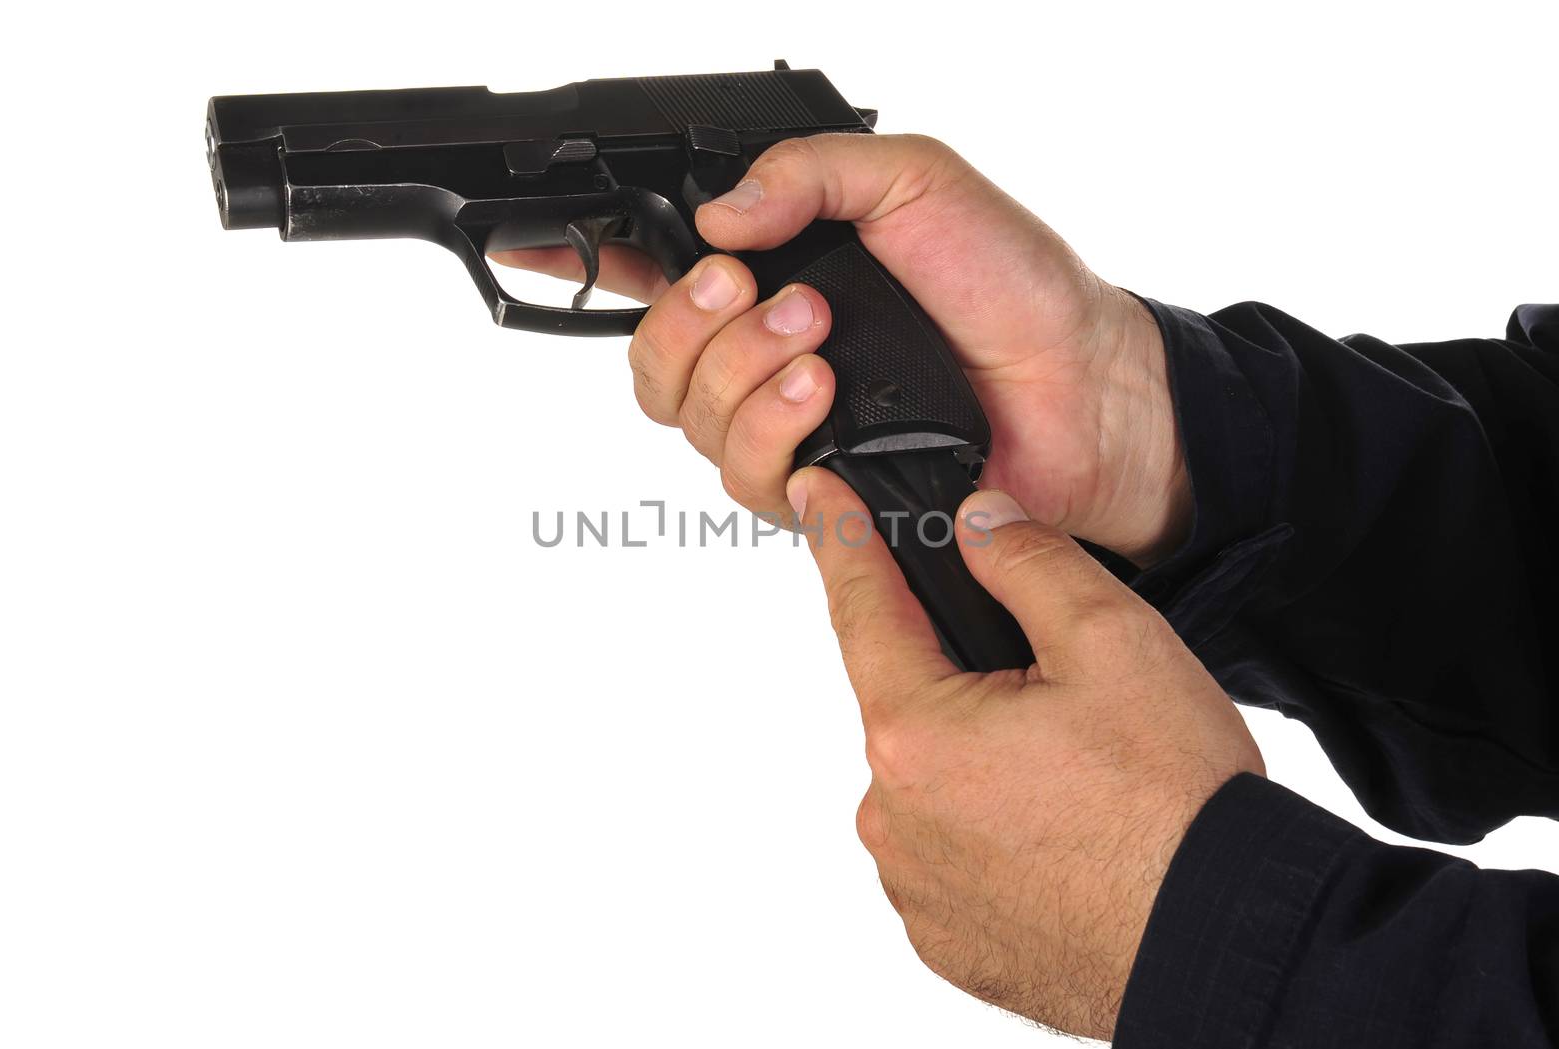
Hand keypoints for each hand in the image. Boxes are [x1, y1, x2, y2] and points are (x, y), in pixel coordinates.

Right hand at [494, 134, 1190, 565]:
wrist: (1083, 388)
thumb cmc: (1014, 284)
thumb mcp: (917, 183)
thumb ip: (812, 174)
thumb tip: (716, 214)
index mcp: (780, 271)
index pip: (654, 266)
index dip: (582, 259)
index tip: (525, 243)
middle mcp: (768, 354)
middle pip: (650, 359)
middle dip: (686, 323)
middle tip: (758, 292)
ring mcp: (790, 425)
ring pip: (686, 421)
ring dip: (735, 376)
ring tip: (815, 348)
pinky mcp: (818, 489)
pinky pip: (743, 478)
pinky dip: (767, 435)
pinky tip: (819, 404)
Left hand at [787, 469, 1261, 1038]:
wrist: (1229, 941)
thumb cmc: (1176, 804)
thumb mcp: (1112, 641)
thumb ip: (1027, 563)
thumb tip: (976, 523)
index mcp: (915, 733)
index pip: (860, 607)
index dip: (839, 538)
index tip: (814, 495)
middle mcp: (892, 815)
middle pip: (909, 703)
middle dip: (966, 680)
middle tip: (1059, 699)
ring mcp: (915, 885)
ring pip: (932, 784)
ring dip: (981, 765)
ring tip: (1079, 784)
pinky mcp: (945, 938)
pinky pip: (950, 856)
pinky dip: (991, 835)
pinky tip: (1061, 837)